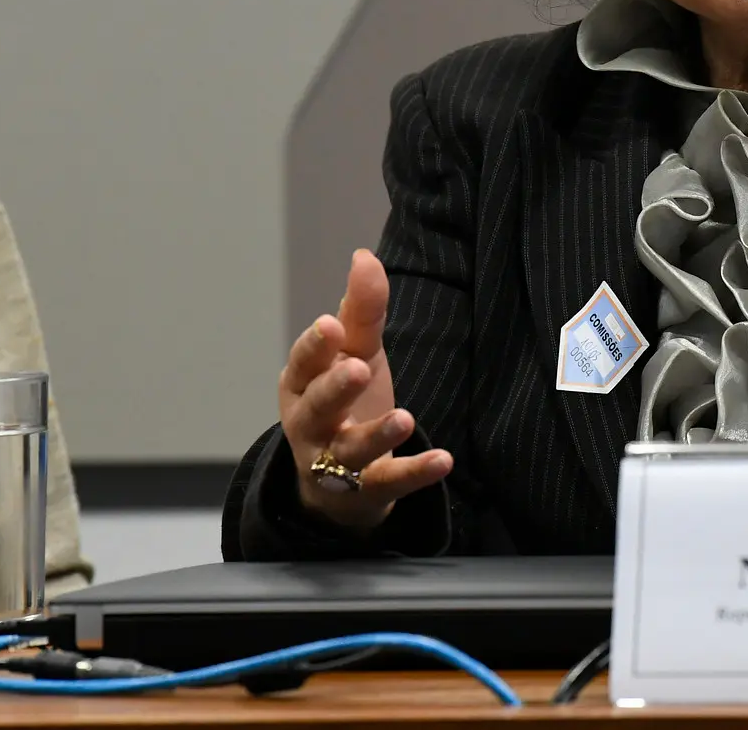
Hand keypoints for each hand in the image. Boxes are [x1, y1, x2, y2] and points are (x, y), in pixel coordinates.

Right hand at [277, 249, 451, 528]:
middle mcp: (310, 425)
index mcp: (302, 384)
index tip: (331, 324)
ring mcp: (335, 463)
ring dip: (377, 433)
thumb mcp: (355, 353)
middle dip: (335, 388)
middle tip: (356, 367)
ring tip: (405, 418)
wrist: (339, 484)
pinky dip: (415, 473)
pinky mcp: (366, 491)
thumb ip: (361, 310)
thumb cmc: (345, 401)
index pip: (304, 363)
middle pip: (318, 406)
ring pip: (350, 450)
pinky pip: (389, 482)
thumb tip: (365, 255)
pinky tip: (444, 461)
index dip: (315, 347)